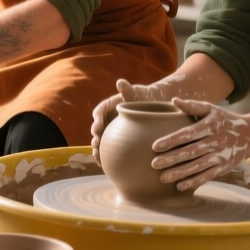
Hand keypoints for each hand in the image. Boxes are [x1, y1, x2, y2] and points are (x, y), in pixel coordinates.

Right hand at [88, 74, 209, 157]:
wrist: (154, 105)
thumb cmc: (144, 96)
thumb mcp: (137, 91)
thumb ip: (128, 89)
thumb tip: (120, 82)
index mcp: (108, 106)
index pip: (99, 112)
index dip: (96, 120)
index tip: (97, 128)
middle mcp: (107, 119)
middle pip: (97, 129)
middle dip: (95, 138)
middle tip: (96, 145)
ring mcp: (112, 131)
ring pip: (101, 142)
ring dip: (98, 151)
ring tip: (99, 159)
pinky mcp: (118, 141)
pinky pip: (110, 150)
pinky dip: (107, 158)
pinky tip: (107, 167)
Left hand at [149, 99, 249, 191]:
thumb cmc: (225, 120)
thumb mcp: (211, 109)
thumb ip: (192, 106)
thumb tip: (173, 100)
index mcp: (210, 126)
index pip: (187, 134)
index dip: (171, 140)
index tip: (154, 146)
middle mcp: (216, 141)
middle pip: (190, 152)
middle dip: (171, 159)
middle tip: (153, 164)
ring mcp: (221, 156)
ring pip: (198, 166)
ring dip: (180, 173)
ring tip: (163, 178)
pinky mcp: (225, 167)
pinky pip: (208, 175)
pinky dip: (195, 181)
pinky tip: (180, 186)